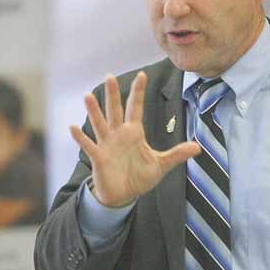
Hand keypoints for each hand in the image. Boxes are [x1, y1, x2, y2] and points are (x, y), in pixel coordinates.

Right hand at [70, 72, 200, 207]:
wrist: (123, 195)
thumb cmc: (139, 177)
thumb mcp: (161, 165)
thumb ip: (177, 154)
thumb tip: (197, 148)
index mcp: (134, 132)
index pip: (136, 108)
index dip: (138, 92)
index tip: (142, 75)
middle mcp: (118, 134)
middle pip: (115, 110)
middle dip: (113, 94)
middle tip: (109, 76)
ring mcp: (106, 144)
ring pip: (99, 123)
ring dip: (94, 111)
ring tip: (87, 96)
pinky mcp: (98, 157)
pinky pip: (88, 145)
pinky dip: (80, 137)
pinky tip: (72, 127)